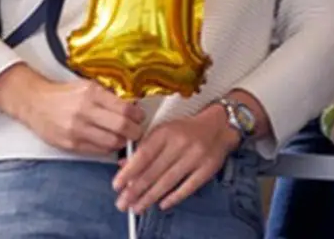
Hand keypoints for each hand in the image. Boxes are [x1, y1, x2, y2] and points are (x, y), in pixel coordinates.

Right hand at [20, 77, 145, 156]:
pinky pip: (99, 150)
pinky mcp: (72, 144)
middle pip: (121, 127)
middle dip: (135, 131)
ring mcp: (77, 130)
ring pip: (112, 142)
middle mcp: (85, 111)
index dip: (137, 115)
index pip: (124, 108)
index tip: (140, 116)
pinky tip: (108, 141)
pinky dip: (108, 147)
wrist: (36, 103)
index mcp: (91, 93)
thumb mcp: (86, 86)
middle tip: (137, 130)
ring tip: (123, 137)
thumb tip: (131, 106)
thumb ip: (107, 96)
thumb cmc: (63, 94)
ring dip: (122, 141)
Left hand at [112, 105, 239, 214]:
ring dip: (150, 197)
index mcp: (165, 131)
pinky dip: (174, 197)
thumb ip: (143, 147)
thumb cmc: (184, 130)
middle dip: (136, 190)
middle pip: (154, 171)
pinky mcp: (207, 169)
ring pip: (168, 181)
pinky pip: (188, 186)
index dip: (129, 171)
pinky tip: (161, 205)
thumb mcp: (162, 132)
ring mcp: (195, 157)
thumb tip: (123, 165)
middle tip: (123, 203)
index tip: (116, 185)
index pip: (144, 153)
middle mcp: (179, 143)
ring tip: (137, 207)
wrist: (217, 127)